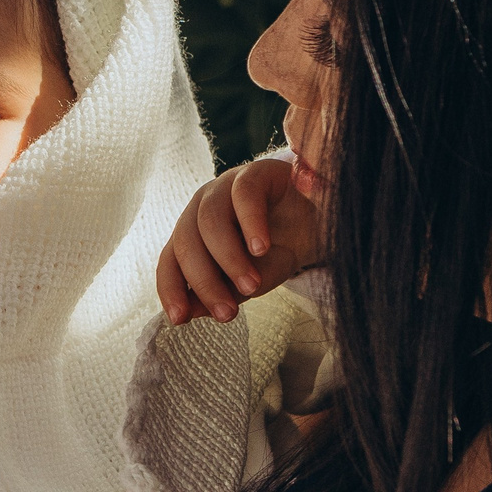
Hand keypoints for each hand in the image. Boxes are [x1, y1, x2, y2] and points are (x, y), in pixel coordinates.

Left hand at [157, 155, 324, 325]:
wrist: (322, 222)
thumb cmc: (280, 251)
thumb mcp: (253, 280)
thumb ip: (224, 292)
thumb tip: (190, 312)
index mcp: (193, 234)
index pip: (169, 261)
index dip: (170, 289)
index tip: (180, 319)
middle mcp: (202, 207)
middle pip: (186, 242)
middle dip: (204, 282)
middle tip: (228, 313)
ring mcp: (226, 186)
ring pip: (210, 220)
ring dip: (228, 258)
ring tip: (251, 286)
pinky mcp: (257, 171)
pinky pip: (244, 194)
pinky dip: (250, 223)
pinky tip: (261, 249)